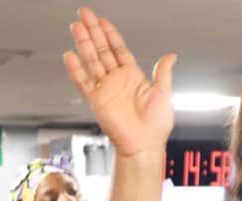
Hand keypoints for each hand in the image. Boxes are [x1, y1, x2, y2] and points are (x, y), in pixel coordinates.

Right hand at [63, 7, 175, 157]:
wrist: (145, 145)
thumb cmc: (156, 125)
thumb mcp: (164, 93)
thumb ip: (163, 72)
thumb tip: (171, 55)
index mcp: (132, 76)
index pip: (118, 50)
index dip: (111, 35)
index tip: (103, 21)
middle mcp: (117, 80)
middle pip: (102, 50)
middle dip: (93, 31)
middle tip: (85, 14)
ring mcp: (105, 89)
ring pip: (91, 61)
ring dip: (84, 43)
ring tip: (76, 26)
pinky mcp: (96, 101)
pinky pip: (83, 82)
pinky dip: (76, 69)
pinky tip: (70, 55)